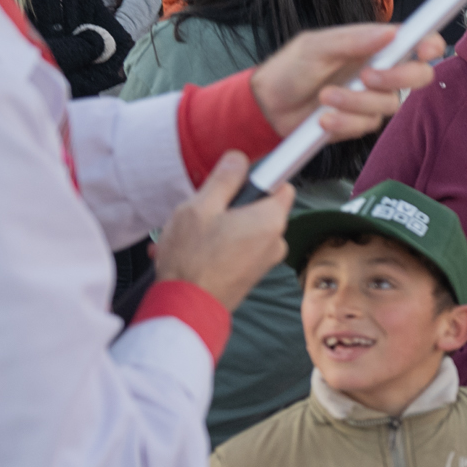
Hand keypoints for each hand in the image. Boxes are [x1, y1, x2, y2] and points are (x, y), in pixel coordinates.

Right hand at [152, 152, 293, 310]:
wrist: (185, 308)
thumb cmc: (191, 259)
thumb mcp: (201, 206)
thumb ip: (225, 179)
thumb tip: (240, 159)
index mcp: (271, 219)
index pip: (282, 184)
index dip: (259, 178)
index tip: (236, 182)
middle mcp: (276, 241)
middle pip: (259, 207)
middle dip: (230, 206)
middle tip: (201, 213)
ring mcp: (264, 261)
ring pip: (244, 229)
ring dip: (218, 228)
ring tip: (187, 238)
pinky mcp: (251, 276)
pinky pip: (238, 249)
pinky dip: (217, 247)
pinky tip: (189, 253)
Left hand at [250, 25, 444, 144]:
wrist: (267, 105)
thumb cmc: (290, 68)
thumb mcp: (316, 46)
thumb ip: (354, 39)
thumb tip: (391, 32)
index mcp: (373, 46)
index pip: (416, 42)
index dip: (430, 44)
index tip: (425, 49)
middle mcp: (379, 71)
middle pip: (417, 77)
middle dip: (397, 78)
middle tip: (367, 77)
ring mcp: (371, 99)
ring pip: (388, 105)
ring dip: (356, 102)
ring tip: (325, 97)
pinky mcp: (359, 123)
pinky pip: (366, 125)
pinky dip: (344, 122)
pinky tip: (323, 118)